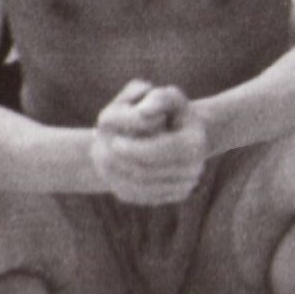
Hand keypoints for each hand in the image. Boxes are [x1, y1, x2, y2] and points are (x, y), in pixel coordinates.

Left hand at [88, 83, 209, 204]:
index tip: (113, 140)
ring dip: (117, 175)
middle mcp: (194, 167)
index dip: (133, 148)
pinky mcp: (169, 197)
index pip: (158, 151)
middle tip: (100, 154)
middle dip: (120, 163)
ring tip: (103, 160)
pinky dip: (121, 184)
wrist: (177, 134)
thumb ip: (158, 98)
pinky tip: (111, 170)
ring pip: (141, 187)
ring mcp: (184, 186)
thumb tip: (144, 112)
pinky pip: (140, 195)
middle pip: (147, 172)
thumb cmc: (168, 111)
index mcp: (194, 142)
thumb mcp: (166, 96)